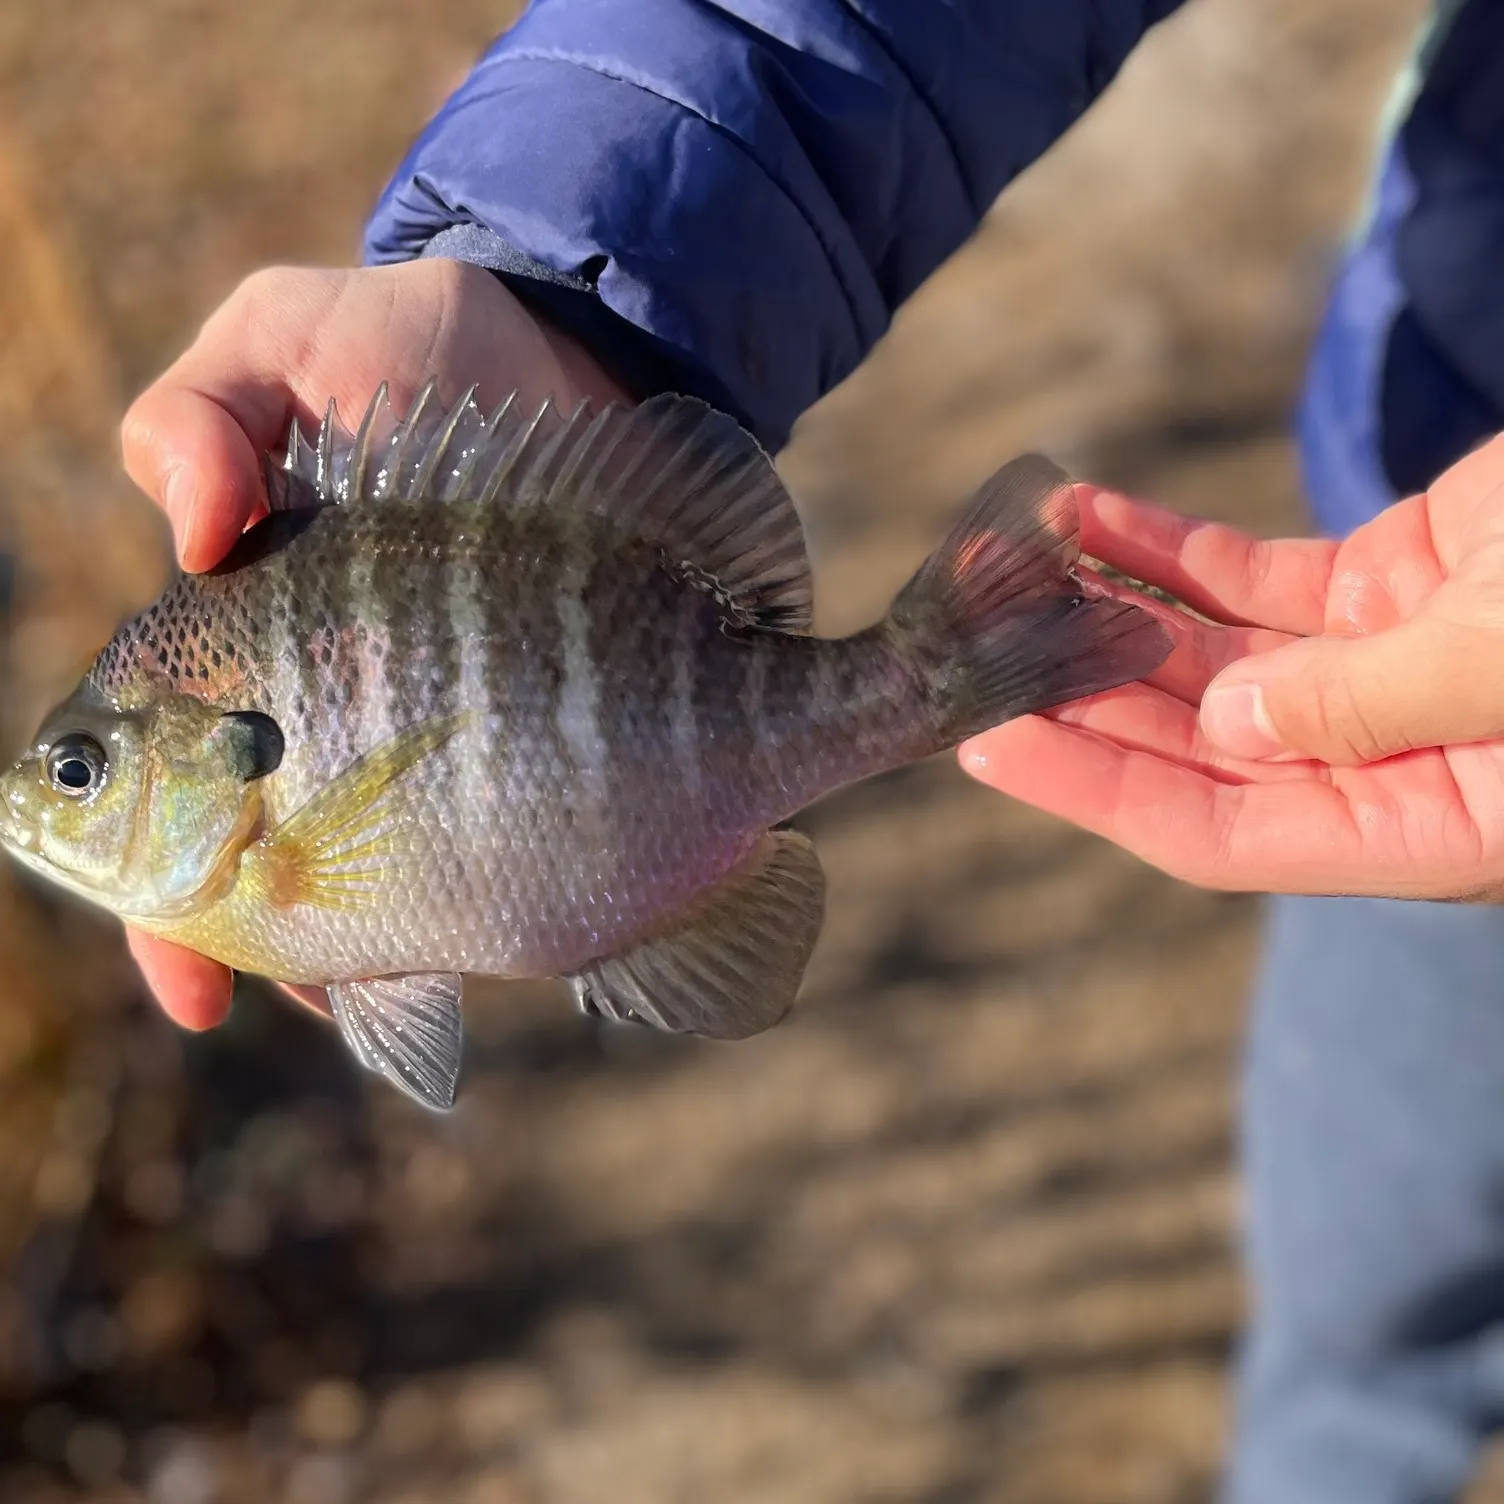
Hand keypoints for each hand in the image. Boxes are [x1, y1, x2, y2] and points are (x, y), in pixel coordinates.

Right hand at [121, 259, 627, 1029]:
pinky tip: (536, 934)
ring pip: (422, 895)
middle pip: (305, 891)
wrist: (582, 357)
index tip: (201, 993)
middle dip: (310, 964)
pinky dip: (539, 904)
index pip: (184, 821)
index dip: (176, 927)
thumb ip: (201, 414)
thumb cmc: (418, 346)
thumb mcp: (285, 340)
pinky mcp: (579, 738)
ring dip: (414, 961)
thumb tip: (194, 531)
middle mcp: (353, 727)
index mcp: (255, 667)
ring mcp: (466, 743)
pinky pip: (555, 846)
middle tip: (340, 996)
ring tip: (424, 987)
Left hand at [961, 432, 1503, 901]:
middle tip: (972, 645)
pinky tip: (1084, 516)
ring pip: (1202, 657)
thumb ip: (1358, 705)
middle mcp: (1381, 763)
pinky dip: (1164, 549)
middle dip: (1074, 692)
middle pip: (1188, 745)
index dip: (1094, 790)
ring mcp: (1373, 670)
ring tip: (1008, 567)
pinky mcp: (1377, 587)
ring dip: (1102, 613)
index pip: (1214, 834)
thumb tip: (1224, 724)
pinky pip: (1245, 579)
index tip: (988, 743)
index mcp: (1423, 829)